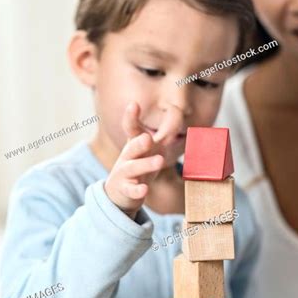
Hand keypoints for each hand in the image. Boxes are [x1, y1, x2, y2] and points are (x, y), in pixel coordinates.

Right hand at [104, 102, 164, 217]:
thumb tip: (178, 110)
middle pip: (132, 148)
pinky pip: (131, 191)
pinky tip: (144, 189)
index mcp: (134, 144)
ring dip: (146, 164)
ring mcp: (125, 173)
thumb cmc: (140, 165)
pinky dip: (137, 190)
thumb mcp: (152, 148)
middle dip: (139, 143)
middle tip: (148, 138)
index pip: (131, 128)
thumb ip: (165, 132)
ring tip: (160, 161)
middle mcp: (128, 157)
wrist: (120, 193)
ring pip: (133, 168)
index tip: (134, 104)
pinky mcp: (126, 190)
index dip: (131, 117)